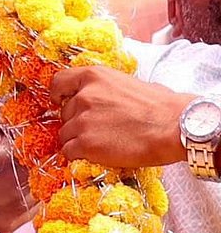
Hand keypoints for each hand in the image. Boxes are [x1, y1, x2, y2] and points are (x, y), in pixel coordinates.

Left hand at [51, 67, 190, 168]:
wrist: (175, 127)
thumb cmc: (161, 106)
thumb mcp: (128, 83)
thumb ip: (106, 90)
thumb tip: (101, 97)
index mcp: (94, 77)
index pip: (59, 82)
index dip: (59, 94)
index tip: (60, 101)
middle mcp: (83, 96)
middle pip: (65, 113)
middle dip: (77, 122)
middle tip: (98, 130)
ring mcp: (82, 121)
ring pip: (65, 135)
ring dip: (78, 141)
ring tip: (102, 144)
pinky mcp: (85, 144)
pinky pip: (69, 152)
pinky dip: (79, 156)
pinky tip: (96, 155)